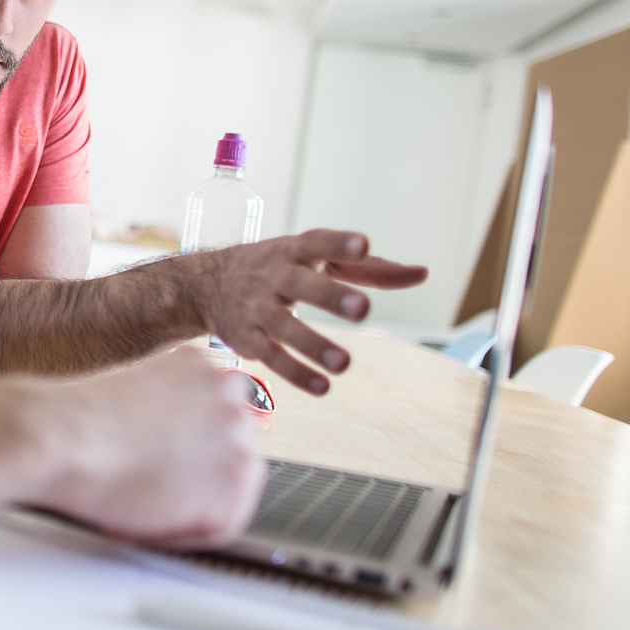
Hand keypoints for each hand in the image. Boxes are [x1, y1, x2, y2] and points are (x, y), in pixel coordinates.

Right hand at [22, 349, 263, 546]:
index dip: (185, 448)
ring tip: (136, 508)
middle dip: (191, 477)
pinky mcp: (230, 490)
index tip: (155, 462)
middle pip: (229, 452)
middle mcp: (231, 399)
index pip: (218, 417)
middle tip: (143, 489)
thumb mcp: (132, 389)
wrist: (62, 436)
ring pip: (229, 490)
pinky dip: (180, 534)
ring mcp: (238, 444)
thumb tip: (171, 443)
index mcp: (203, 368)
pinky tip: (142, 524)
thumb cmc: (74, 418)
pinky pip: (218, 528)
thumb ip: (168, 410)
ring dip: (187, 507)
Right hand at [196, 230, 427, 395]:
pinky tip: (322, 386)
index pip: (317, 243)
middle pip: (300, 284)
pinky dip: (294, 372)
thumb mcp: (317, 260)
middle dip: (329, 296)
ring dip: (313, 345)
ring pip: (283, 327)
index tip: (363, 246)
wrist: (206, 284)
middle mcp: (273, 277)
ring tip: (344, 364)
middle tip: (362, 309)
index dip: (339, 244)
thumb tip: (422, 274)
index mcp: (294, 251)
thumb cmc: (278, 267)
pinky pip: (270, 356)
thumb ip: (371, 270)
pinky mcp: (247, 337)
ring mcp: (257, 308)